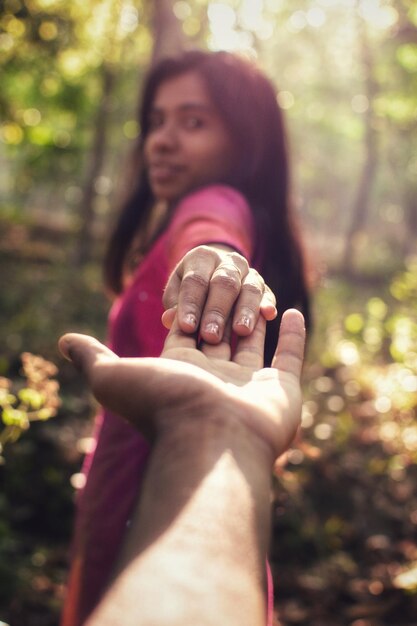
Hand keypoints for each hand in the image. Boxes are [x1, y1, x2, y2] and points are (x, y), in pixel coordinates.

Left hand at [58, 309, 304, 461]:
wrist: (210, 439)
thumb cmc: (163, 405)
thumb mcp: (113, 376)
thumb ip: (92, 358)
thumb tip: (63, 342)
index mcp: (181, 371)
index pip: (185, 333)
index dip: (188, 312)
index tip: (192, 291)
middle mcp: (214, 379)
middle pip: (220, 336)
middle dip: (222, 312)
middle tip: (230, 285)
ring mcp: (249, 385)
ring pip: (254, 344)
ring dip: (256, 320)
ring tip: (262, 296)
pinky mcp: (280, 389)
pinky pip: (289, 355)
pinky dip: (293, 334)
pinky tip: (291, 312)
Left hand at [162, 245, 276, 344]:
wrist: (215, 279)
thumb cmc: (191, 293)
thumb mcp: (176, 296)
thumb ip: (174, 306)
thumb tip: (170, 319)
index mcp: (202, 258)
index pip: (195, 280)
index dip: (191, 304)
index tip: (187, 327)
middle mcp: (228, 261)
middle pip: (224, 283)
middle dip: (217, 310)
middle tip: (211, 335)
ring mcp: (249, 273)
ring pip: (250, 288)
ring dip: (245, 310)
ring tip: (240, 330)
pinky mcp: (264, 287)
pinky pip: (268, 294)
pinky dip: (268, 304)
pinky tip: (268, 315)